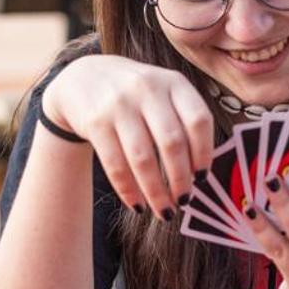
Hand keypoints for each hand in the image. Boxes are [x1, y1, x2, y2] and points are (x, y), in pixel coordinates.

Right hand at [39, 56, 214, 218]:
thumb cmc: (136, 96)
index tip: (202, 178)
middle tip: (184, 201)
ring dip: (156, 191)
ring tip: (165, 211)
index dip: (204, 153)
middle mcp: (148, 89)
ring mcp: (119, 104)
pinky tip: (138, 205)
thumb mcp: (163, 93)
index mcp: (174, 82)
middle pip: (172, 142)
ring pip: (143, 158)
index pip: (198, 120)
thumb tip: (198, 176)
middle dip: (181, 179)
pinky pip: (115, 164)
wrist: (84, 77)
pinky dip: (128, 190)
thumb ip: (183, 121)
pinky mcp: (96, 121)